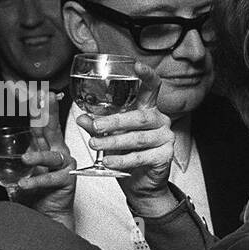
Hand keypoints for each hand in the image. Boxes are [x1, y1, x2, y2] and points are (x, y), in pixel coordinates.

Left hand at [13, 90, 76, 226]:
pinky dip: (37, 181)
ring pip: (51, 156)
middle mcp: (55, 152)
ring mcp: (63, 165)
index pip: (39, 123)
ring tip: (25, 160)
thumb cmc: (34, 193)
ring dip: (37, 156)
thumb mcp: (13, 174)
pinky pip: (50, 178)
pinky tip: (25, 184)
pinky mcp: (66, 180)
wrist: (47, 214)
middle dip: (49, 111)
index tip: (33, 91)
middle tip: (47, 97)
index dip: (37, 107)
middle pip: (51, 128)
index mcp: (43, 146)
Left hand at [76, 64, 175, 213]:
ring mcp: (165, 138)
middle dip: (114, 122)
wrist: (140, 183)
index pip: (152, 87)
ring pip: (138, 137)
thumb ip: (97, 125)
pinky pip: (141, 156)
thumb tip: (82, 118)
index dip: (147, 76)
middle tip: (95, 127)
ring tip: (96, 145)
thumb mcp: (109, 136)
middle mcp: (160, 121)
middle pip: (139, 116)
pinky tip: (109, 162)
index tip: (136, 66)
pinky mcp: (165, 156)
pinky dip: (122, 159)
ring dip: (114, 142)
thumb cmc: (127, 154)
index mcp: (148, 109)